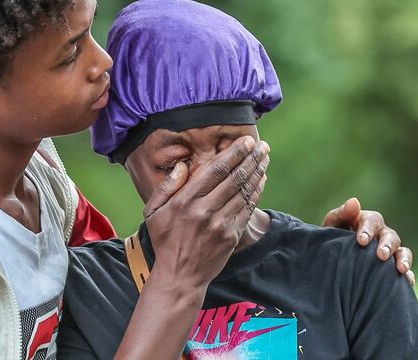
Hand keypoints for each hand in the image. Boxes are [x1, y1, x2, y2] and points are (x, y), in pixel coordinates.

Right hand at [144, 137, 269, 288]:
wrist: (180, 276)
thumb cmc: (165, 240)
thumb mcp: (153, 212)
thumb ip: (166, 187)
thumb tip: (182, 166)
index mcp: (185, 201)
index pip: (215, 170)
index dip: (233, 154)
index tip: (245, 141)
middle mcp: (204, 210)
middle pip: (234, 178)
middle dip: (250, 158)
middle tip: (262, 145)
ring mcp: (220, 224)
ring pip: (244, 192)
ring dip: (257, 172)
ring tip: (264, 158)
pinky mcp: (232, 236)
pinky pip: (247, 209)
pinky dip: (256, 192)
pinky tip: (261, 180)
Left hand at [322, 197, 415, 285]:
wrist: (331, 262)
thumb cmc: (331, 240)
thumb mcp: (331, 226)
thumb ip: (341, 214)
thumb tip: (354, 201)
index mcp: (367, 222)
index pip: (372, 221)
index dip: (368, 230)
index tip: (361, 240)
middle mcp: (382, 235)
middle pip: (390, 236)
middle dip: (387, 245)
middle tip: (381, 256)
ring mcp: (390, 251)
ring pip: (402, 251)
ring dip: (403, 258)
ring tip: (401, 269)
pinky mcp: (394, 268)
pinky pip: (406, 271)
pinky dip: (408, 275)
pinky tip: (408, 281)